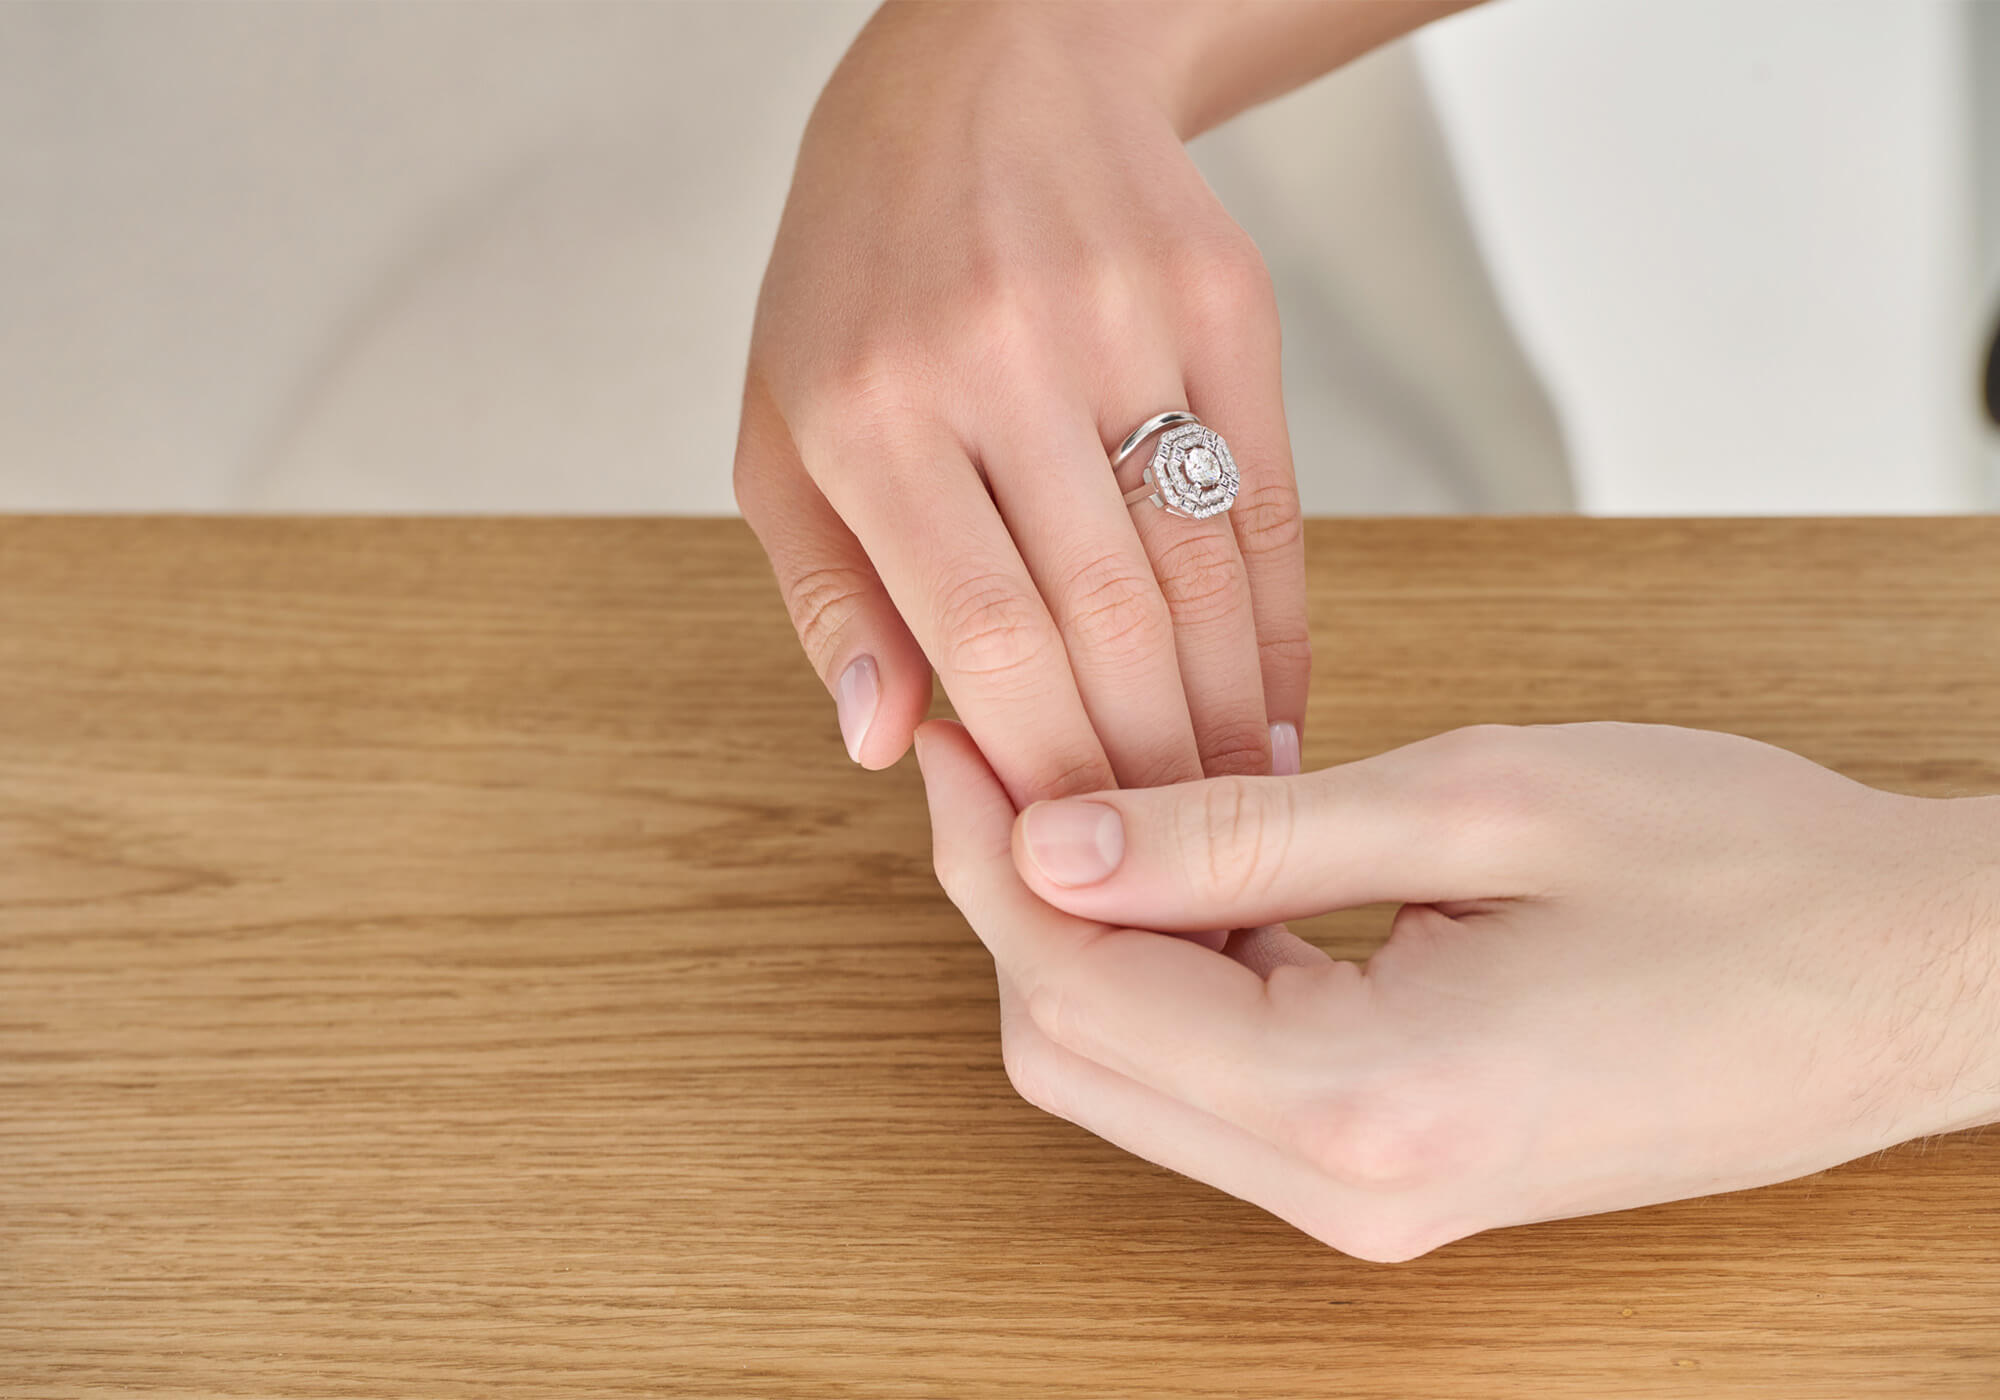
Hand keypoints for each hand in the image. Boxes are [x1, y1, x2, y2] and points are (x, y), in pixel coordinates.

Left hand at [735, 4, 1456, 801]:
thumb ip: (829, 597)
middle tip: (1177, 870)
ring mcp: (1123, 321)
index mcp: (868, 411)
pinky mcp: (1223, 299)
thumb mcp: (782, 428)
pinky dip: (1279, 620)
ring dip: (1225, 714)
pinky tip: (1274, 701)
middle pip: (1108, 623)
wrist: (987, 71)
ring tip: (1235, 810)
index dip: (1052, 773)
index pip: (988, 641)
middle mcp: (998, 360)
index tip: (1081, 862)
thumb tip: (886, 746)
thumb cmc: (859, 278)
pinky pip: (1273, 496)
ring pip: (1202, 569)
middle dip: (1149, 773)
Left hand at [914, 718, 1999, 1259]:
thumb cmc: (1746, 870)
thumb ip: (1240, 832)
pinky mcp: (1402, 1168)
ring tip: (1083, 788)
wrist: (1915, 980)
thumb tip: (1052, 838)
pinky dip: (1174, 975)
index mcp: (1364, 1104)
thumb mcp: (1477, 801)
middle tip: (999, 752)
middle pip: (1079, 1053)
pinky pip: (1223, 1081)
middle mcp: (1352, 1191)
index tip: (955, 735)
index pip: (1079, 992)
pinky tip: (1185, 865)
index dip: (987, 858)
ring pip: (1137, 1075)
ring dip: (1086, 938)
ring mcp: (1376, 1198)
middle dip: (1011, 903)